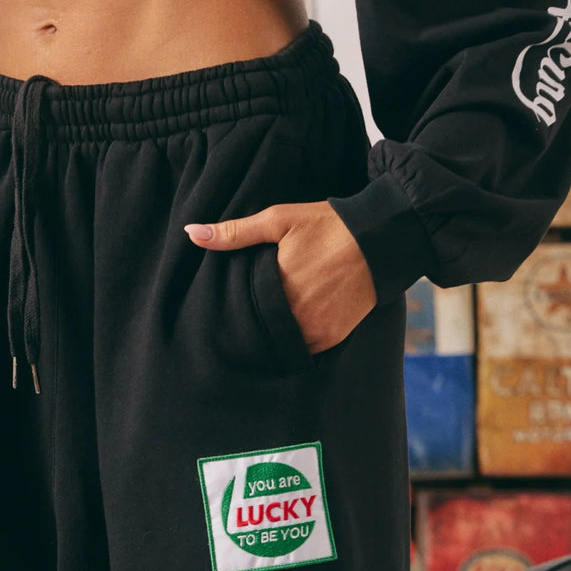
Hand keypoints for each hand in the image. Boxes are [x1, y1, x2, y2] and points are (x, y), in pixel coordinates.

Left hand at [184, 201, 376, 353]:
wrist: (379, 239)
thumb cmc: (326, 226)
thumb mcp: (278, 220)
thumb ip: (234, 232)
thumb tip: (191, 233)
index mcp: (275, 289)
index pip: (240, 313)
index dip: (230, 314)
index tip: (221, 313)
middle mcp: (294, 316)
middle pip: (259, 332)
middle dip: (249, 328)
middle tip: (241, 321)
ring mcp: (313, 331)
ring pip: (279, 344)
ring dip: (271, 338)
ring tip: (263, 325)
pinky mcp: (330, 339)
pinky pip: (303, 350)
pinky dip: (294, 342)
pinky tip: (287, 329)